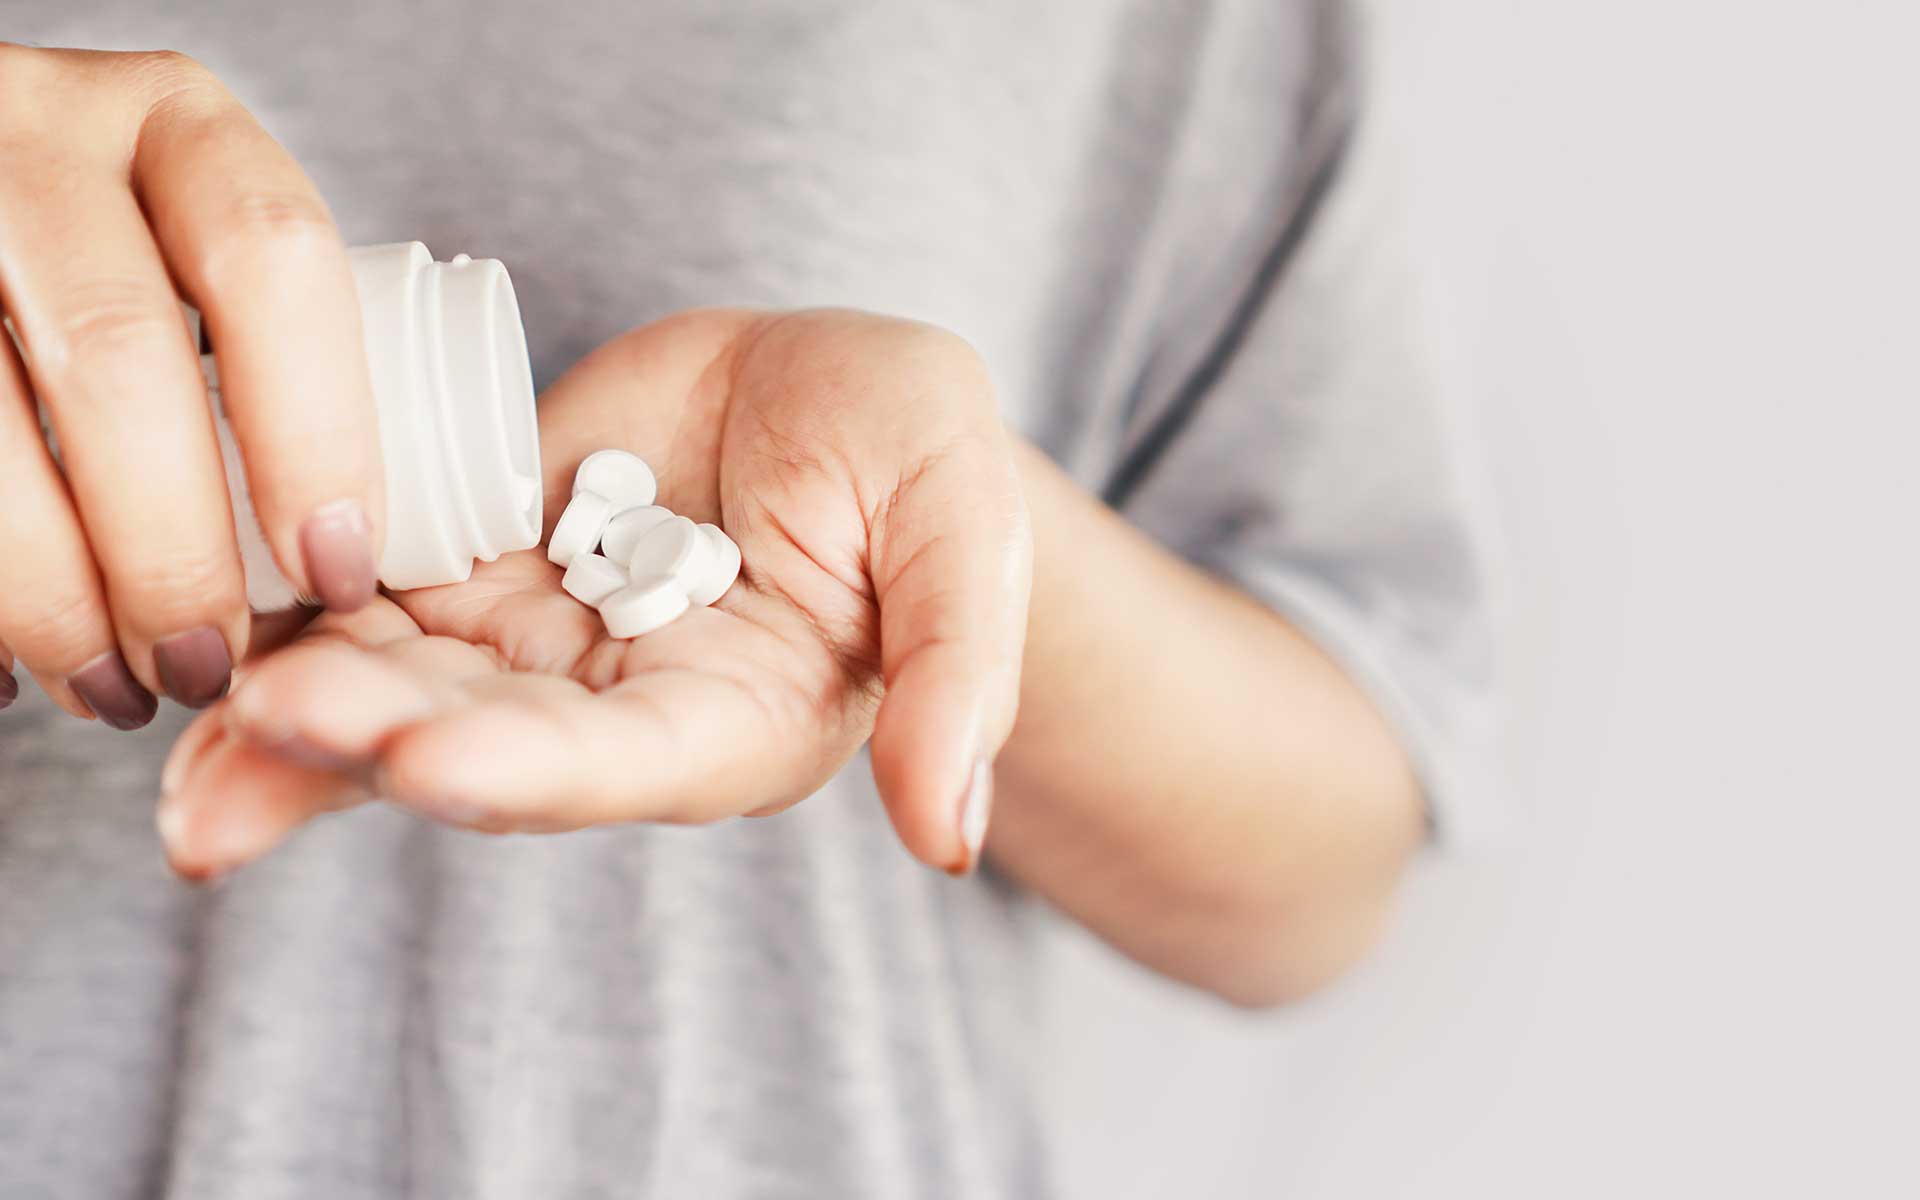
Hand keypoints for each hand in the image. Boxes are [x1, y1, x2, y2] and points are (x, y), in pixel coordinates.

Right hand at [0, 44, 381, 726]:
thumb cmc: (124, 265)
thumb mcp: (202, 257)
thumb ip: (266, 362)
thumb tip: (341, 579)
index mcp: (179, 127)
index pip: (274, 260)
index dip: (317, 432)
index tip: (338, 573)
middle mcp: (39, 138)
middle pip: (120, 357)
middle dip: (171, 549)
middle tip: (207, 666)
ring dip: (55, 595)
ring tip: (113, 688)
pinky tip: (10, 664)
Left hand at [157, 310, 1030, 875]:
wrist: (827, 391)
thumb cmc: (918, 459)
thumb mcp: (965, 537)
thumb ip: (957, 677)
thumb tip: (949, 838)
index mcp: (738, 720)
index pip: (626, 762)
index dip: (528, 766)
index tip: (428, 761)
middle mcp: (623, 708)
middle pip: (485, 737)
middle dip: (373, 737)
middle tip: (265, 719)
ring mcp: (541, 642)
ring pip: (407, 688)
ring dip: (301, 708)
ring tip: (200, 728)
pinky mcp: (481, 572)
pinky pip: (375, 607)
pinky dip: (293, 626)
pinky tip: (215, 634)